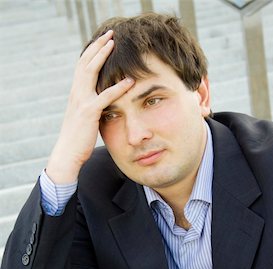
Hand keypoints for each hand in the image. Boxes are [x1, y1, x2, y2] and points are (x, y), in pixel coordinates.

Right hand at [46, 30, 133, 182]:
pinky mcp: (89, 113)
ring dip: (103, 56)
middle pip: (86, 63)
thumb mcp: (83, 118)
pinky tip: (129, 81)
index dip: (92, 52)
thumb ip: (91, 106)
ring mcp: (82, 102)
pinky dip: (118, 88)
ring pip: (91, 72)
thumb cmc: (78, 138)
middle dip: (97, 46)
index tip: (102, 41)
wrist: (68, 153)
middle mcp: (76, 94)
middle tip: (109, 34)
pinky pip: (105, 97)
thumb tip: (102, 102)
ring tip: (114, 44)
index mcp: (75, 94)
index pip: (82, 66)